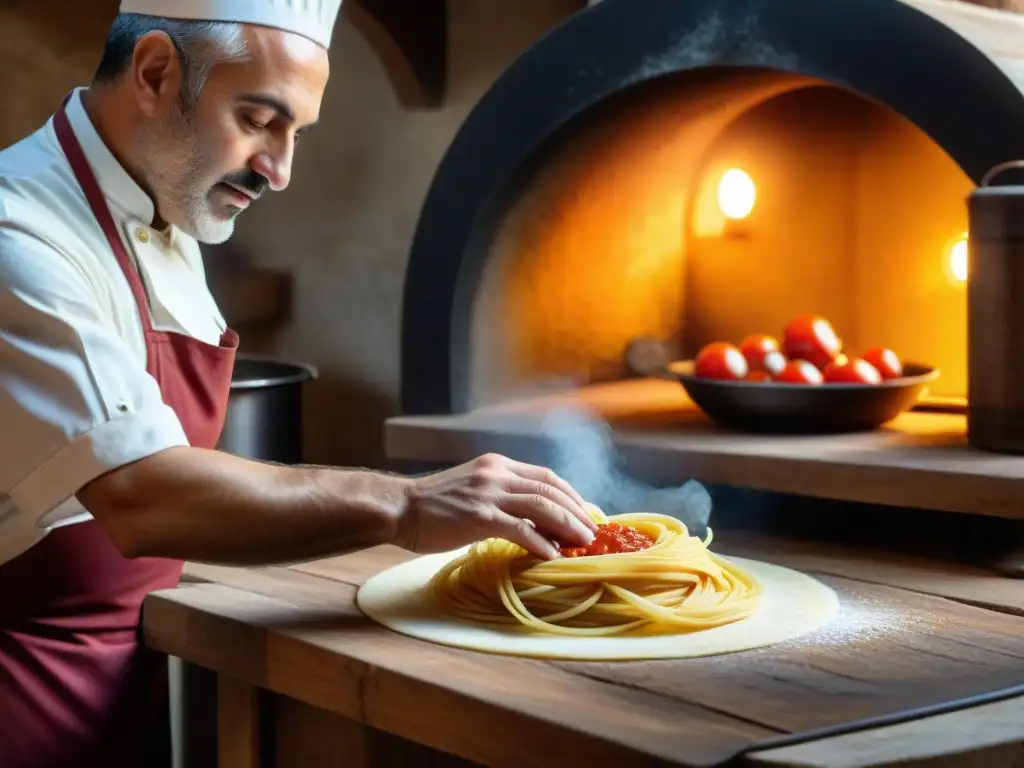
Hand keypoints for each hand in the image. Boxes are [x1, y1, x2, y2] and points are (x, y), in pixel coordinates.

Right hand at [396, 453, 598, 559]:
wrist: (400, 507)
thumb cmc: (433, 505)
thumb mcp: (473, 489)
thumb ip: (501, 496)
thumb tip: (532, 519)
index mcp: (497, 465)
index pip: (546, 476)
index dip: (570, 495)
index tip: (585, 513)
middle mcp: (497, 473)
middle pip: (550, 490)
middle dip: (577, 511)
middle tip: (593, 532)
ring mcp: (489, 493)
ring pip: (542, 506)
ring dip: (568, 526)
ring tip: (583, 543)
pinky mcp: (480, 516)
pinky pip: (521, 529)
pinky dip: (541, 542)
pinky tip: (552, 555)